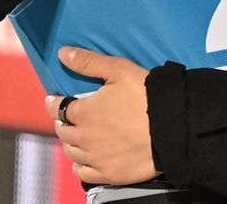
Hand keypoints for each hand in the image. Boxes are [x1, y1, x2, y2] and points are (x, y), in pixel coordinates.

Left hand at [48, 47, 158, 185]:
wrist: (173, 126)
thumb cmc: (147, 95)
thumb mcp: (120, 70)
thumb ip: (89, 62)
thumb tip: (62, 53)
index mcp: (84, 112)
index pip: (58, 108)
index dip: (53, 102)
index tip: (52, 99)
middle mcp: (84, 137)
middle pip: (63, 131)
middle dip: (62, 122)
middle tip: (67, 117)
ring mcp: (96, 157)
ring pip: (72, 152)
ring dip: (71, 142)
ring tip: (75, 137)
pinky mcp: (109, 173)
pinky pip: (84, 173)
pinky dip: (80, 166)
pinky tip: (83, 160)